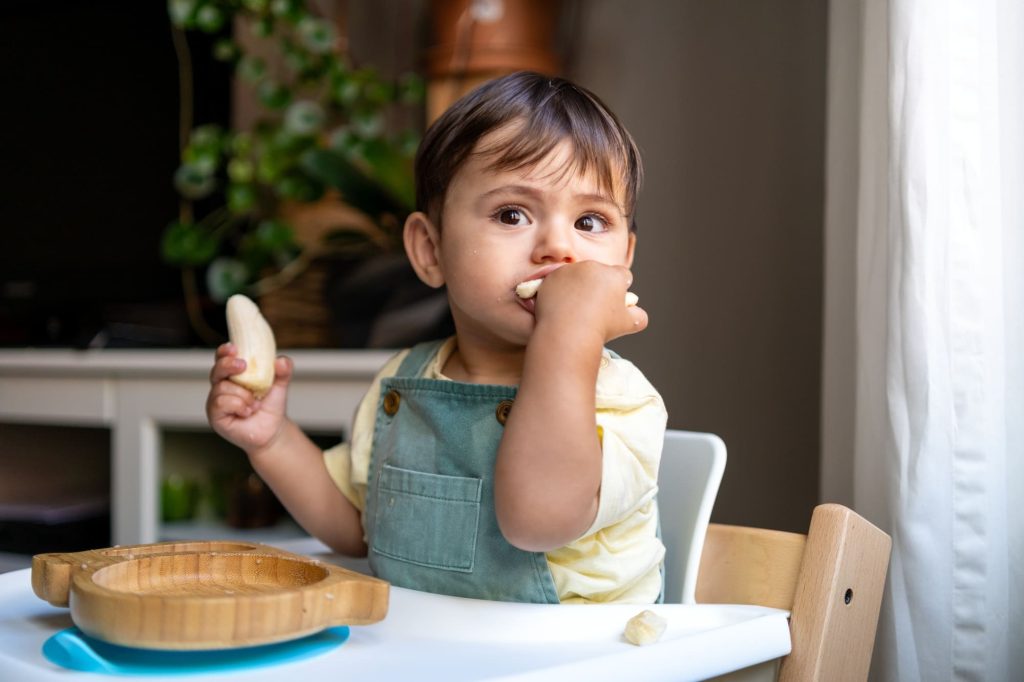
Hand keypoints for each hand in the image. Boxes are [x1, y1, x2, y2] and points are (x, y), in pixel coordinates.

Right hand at [206, 342, 293, 453]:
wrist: (272, 430)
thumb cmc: (270, 406)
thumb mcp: (280, 385)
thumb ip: (283, 371)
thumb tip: (281, 361)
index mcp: (233, 374)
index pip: (223, 358)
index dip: (225, 351)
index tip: (234, 347)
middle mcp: (221, 386)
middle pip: (217, 369)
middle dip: (228, 365)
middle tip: (243, 366)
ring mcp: (216, 401)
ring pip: (222, 388)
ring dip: (242, 394)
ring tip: (254, 403)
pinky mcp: (215, 415)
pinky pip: (221, 402)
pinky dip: (238, 405)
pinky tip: (247, 412)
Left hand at [533, 261, 648, 343]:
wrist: (567, 332)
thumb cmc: (600, 328)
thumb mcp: (629, 325)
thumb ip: (639, 316)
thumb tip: (636, 312)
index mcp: (614, 275)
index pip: (623, 275)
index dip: (621, 287)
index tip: (614, 300)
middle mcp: (593, 267)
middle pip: (599, 273)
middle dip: (598, 285)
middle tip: (592, 307)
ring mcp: (570, 270)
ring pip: (577, 275)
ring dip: (578, 287)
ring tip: (575, 309)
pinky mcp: (551, 277)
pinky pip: (558, 282)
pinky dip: (559, 292)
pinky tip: (561, 307)